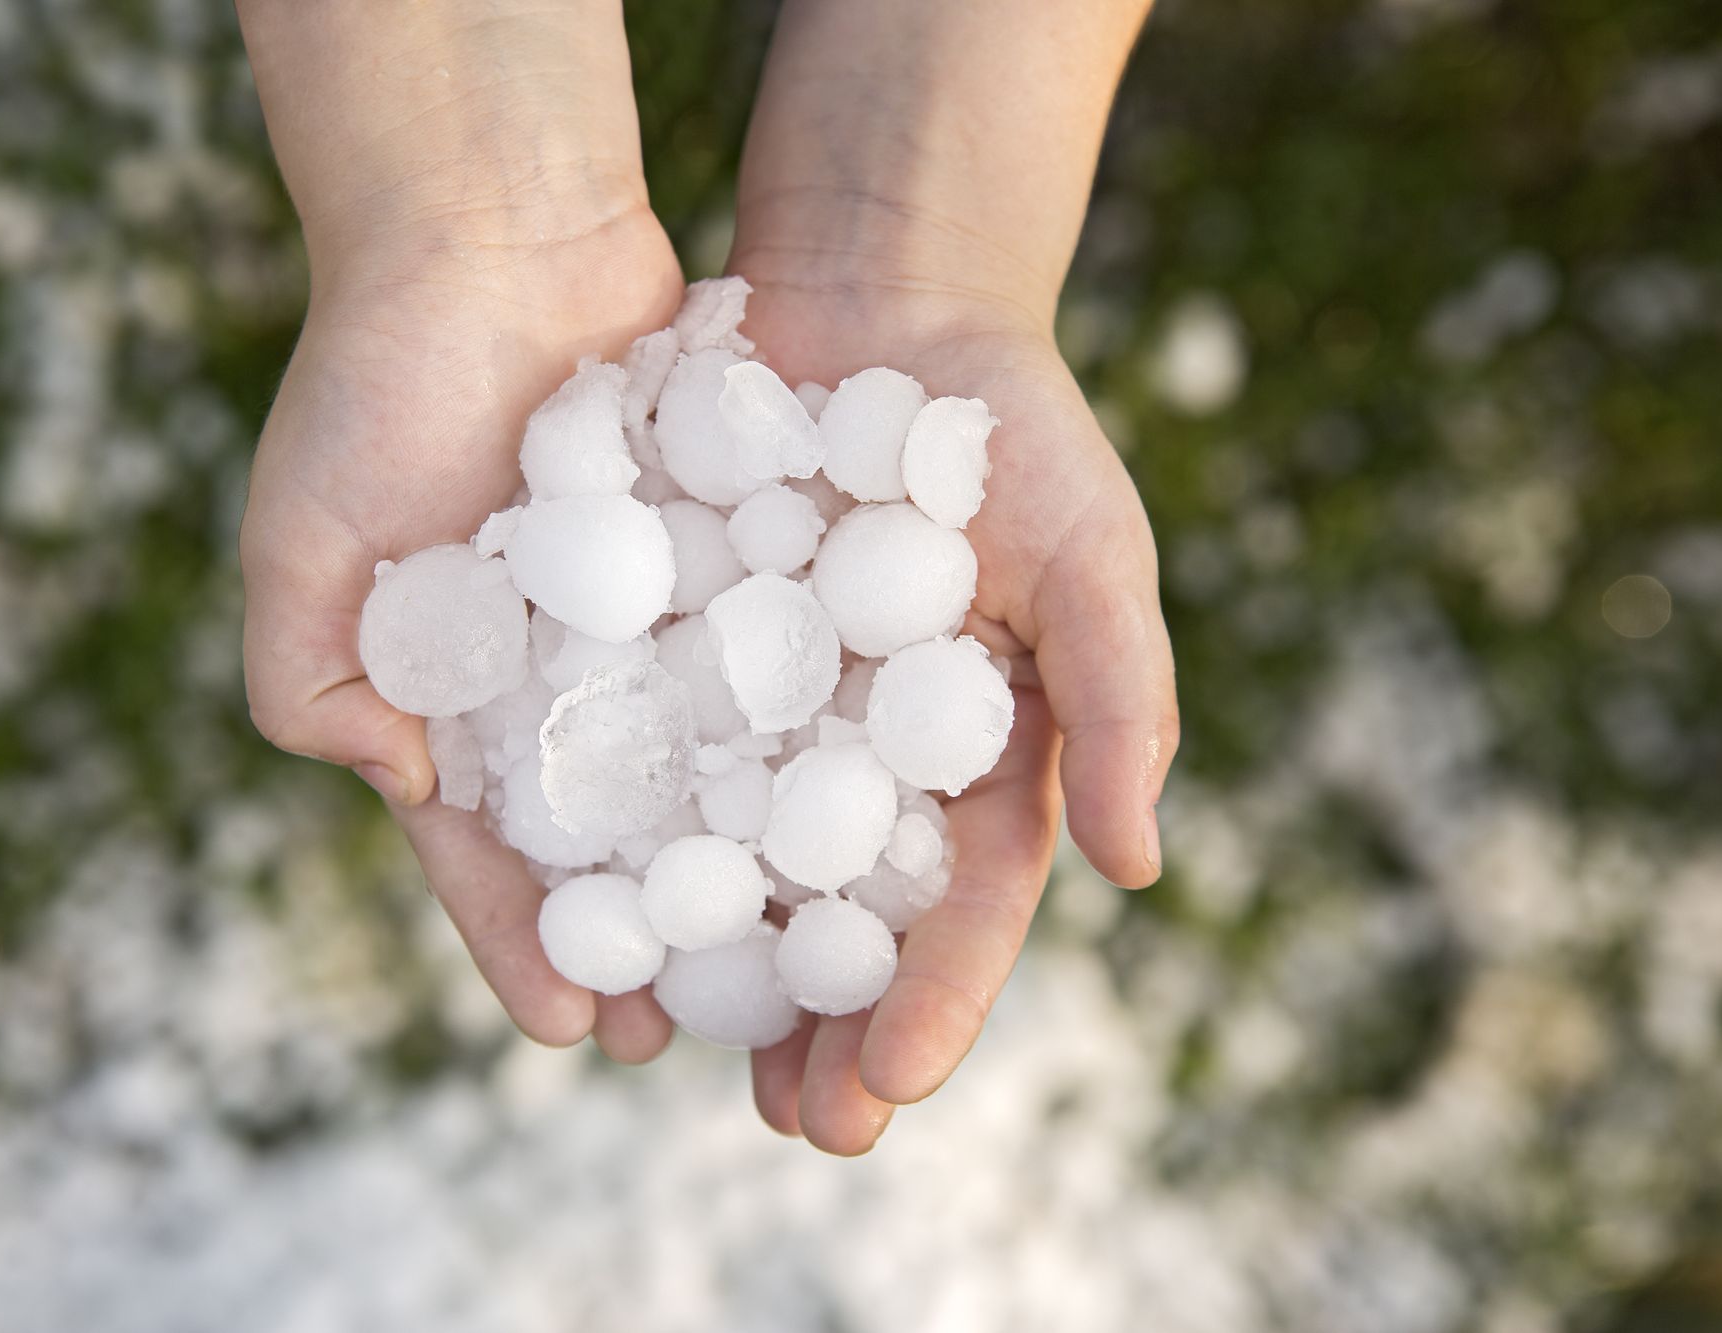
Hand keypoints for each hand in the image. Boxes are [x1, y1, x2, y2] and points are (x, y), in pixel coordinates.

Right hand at [237, 0, 686, 1058]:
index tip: (566, 1026)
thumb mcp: (300, 546)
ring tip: (781, 953)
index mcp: (447, 697)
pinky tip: (837, 807)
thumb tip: (397, 789)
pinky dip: (788, 735)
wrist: (490, 235)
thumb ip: (310, 684)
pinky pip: (756, 664)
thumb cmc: (373, 388)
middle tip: (691, 1032)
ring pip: (694, 771)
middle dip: (640, 936)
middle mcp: (552, 678)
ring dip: (729, 864)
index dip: (519, 940)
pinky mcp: (717, 561)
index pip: (484, 852)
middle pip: (603, 839)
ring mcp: (640, 623)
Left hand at [726, 0, 1168, 1152]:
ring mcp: (769, 712)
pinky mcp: (677, 654)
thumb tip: (1132, 874)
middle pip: (845, 920)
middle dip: (822, 1029)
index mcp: (977, 755)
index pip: (966, 906)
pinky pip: (646, 758)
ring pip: (737, 867)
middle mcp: (867, 756)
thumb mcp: (1090, 553)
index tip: (888, 1086)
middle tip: (793, 1127)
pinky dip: (623, 839)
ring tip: (677, 1059)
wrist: (874, 300)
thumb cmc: (1008, 427)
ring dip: (713, 971)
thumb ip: (1122, 702)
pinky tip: (589, 910)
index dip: (935, 1001)